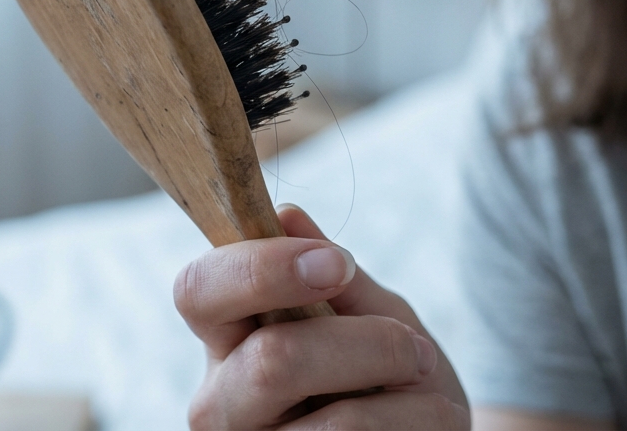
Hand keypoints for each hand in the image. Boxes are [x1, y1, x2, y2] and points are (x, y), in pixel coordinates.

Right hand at [174, 204, 468, 429]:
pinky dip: (419, 421)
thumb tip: (286, 216)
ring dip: (403, 392)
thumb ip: (332, 274)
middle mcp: (220, 402)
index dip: (261, 270)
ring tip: (424, 381)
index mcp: (225, 339)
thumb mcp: (369, 314)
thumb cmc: (386, 372)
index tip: (336, 263)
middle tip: (412, 346)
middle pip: (272, 364)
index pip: (198, 291)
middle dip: (363, 346)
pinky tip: (427, 418)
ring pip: (334, 424)